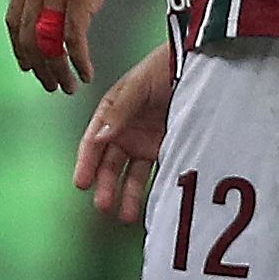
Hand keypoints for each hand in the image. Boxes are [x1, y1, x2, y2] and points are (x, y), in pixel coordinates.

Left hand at [8, 0, 155, 90]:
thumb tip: (53, 14)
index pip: (13, 23)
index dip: (19, 50)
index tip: (28, 67)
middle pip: (28, 39)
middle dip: (39, 69)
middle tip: (51, 85)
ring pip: (49, 44)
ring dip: (58, 71)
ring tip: (70, 86)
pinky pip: (74, 39)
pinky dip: (79, 61)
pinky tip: (87, 71)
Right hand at [74, 45, 181, 223]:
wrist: (196, 65)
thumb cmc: (164, 67)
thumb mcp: (138, 86)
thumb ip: (120, 112)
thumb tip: (101, 137)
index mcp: (111, 114)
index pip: (93, 142)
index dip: (86, 164)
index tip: (81, 183)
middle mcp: (124, 131)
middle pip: (109, 164)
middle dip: (104, 185)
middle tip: (103, 204)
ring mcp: (144, 142)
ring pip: (129, 174)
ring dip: (125, 194)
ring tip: (124, 214)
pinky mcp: (164, 149)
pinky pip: (153, 173)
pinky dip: (148, 190)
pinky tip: (145, 205)